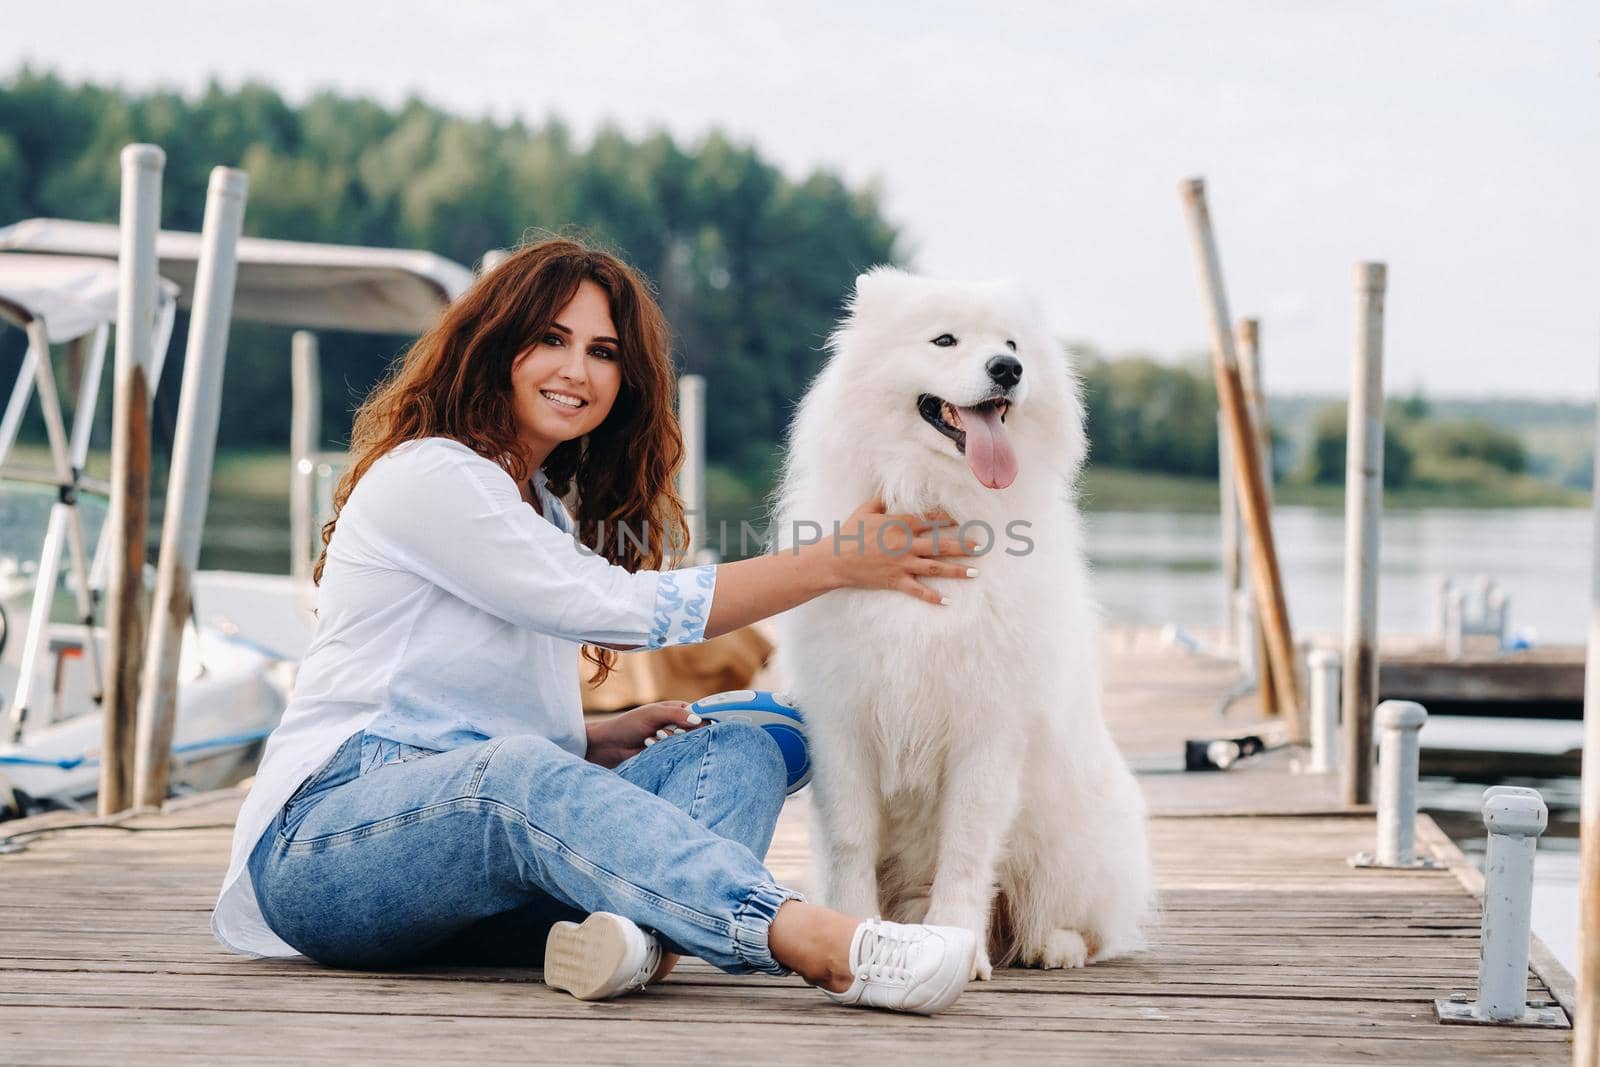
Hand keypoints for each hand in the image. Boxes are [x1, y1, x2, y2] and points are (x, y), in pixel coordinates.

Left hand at [585, 700, 705, 767]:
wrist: (610, 746)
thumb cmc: (628, 724)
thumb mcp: (652, 714)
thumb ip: (676, 715)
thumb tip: (698, 720)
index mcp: (678, 709)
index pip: (701, 713)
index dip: (700, 719)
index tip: (693, 724)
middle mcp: (678, 724)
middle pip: (697, 730)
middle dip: (681, 732)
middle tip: (667, 731)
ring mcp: (673, 739)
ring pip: (686, 744)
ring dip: (668, 741)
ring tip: (652, 737)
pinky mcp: (667, 753)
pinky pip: (675, 754)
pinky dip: (662, 749)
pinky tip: (648, 745)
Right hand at [808, 496, 979, 605]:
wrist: (835, 559)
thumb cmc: (849, 533)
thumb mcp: (865, 511)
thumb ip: (880, 500)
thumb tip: (888, 489)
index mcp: (898, 525)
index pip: (928, 519)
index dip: (946, 518)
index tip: (961, 517)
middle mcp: (905, 544)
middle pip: (939, 544)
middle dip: (961, 546)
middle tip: (980, 547)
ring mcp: (902, 564)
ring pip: (935, 567)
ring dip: (956, 570)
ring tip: (974, 572)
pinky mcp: (895, 580)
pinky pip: (917, 590)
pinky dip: (932, 597)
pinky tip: (946, 601)